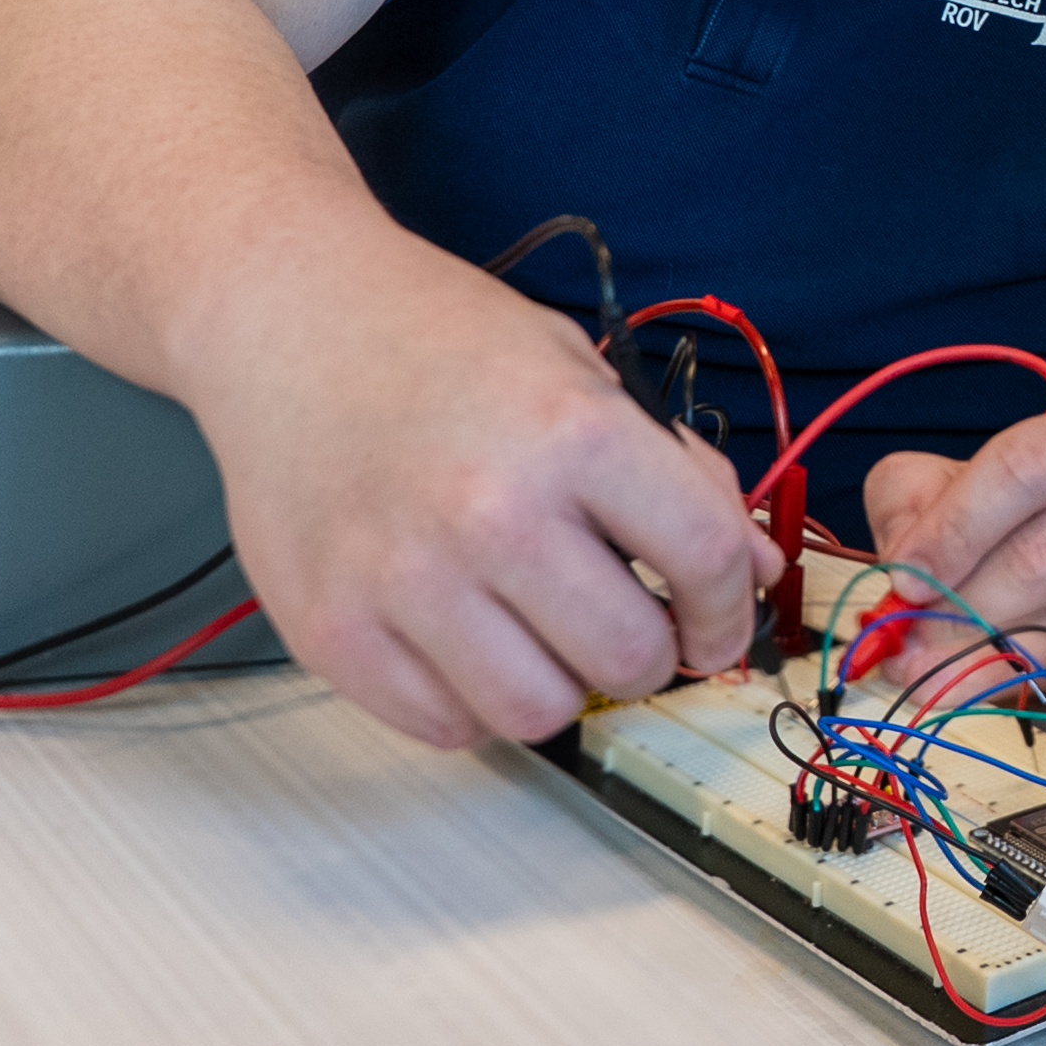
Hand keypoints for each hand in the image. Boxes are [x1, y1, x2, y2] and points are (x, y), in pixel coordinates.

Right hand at [182, 244, 777, 748]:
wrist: (290, 319)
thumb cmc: (441, 342)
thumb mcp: (583, 371)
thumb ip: (677, 473)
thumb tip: (755, 574)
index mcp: (573, 433)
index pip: (707, 559)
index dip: (730, 608)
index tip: (717, 620)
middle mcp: (491, 512)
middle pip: (630, 658)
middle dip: (650, 653)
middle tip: (625, 623)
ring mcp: (404, 580)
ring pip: (541, 712)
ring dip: (561, 684)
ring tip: (539, 630)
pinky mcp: (331, 632)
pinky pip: (444, 726)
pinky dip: (470, 699)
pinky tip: (463, 635)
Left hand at [861, 403, 1045, 676]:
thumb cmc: (1044, 520)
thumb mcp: (972, 483)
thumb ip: (914, 498)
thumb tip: (898, 568)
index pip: (1024, 466)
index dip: (954, 524)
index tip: (902, 577)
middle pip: (1041, 554)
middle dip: (956, 604)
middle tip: (901, 639)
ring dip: (976, 653)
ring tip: (924, 664)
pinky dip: (1013, 689)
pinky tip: (969, 688)